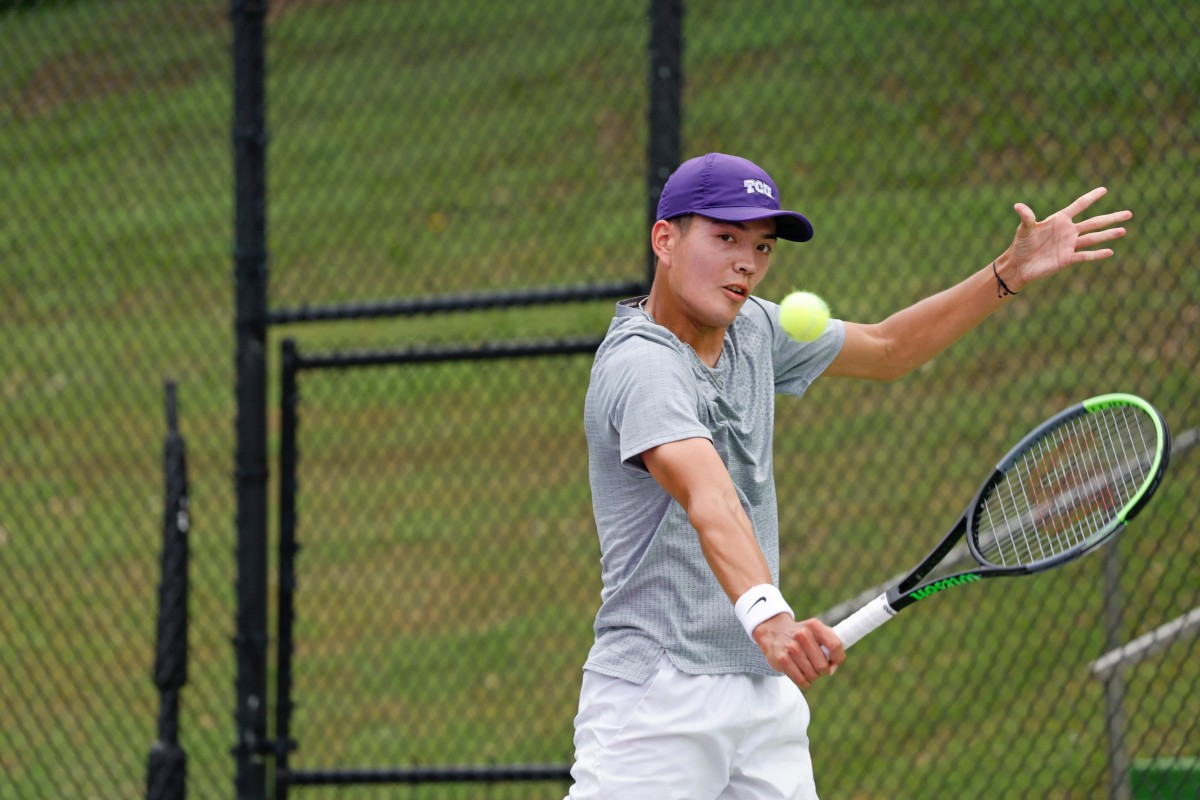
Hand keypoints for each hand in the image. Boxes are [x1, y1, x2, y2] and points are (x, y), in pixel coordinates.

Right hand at [753, 614, 845, 689]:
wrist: (774, 632)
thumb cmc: (802, 636)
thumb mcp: (817, 632)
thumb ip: (831, 646)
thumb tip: (832, 669)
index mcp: (814, 626)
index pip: (835, 646)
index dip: (838, 659)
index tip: (833, 663)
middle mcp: (802, 634)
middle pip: (823, 665)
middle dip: (823, 670)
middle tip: (817, 666)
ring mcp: (791, 647)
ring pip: (812, 674)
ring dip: (813, 676)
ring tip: (808, 669)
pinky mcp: (781, 659)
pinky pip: (800, 680)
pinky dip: (804, 682)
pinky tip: (802, 676)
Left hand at [1005, 186, 1131, 291]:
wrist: (1019, 265)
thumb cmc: (1021, 244)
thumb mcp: (1024, 229)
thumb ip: (1026, 217)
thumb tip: (1018, 206)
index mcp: (1060, 220)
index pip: (1079, 205)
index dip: (1091, 197)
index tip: (1104, 189)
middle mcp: (1068, 231)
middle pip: (1094, 222)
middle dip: (1111, 218)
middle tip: (1129, 213)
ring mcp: (1070, 245)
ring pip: (1094, 238)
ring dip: (1108, 235)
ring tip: (1124, 230)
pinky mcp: (1067, 259)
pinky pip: (1085, 256)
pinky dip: (1097, 254)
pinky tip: (1110, 252)